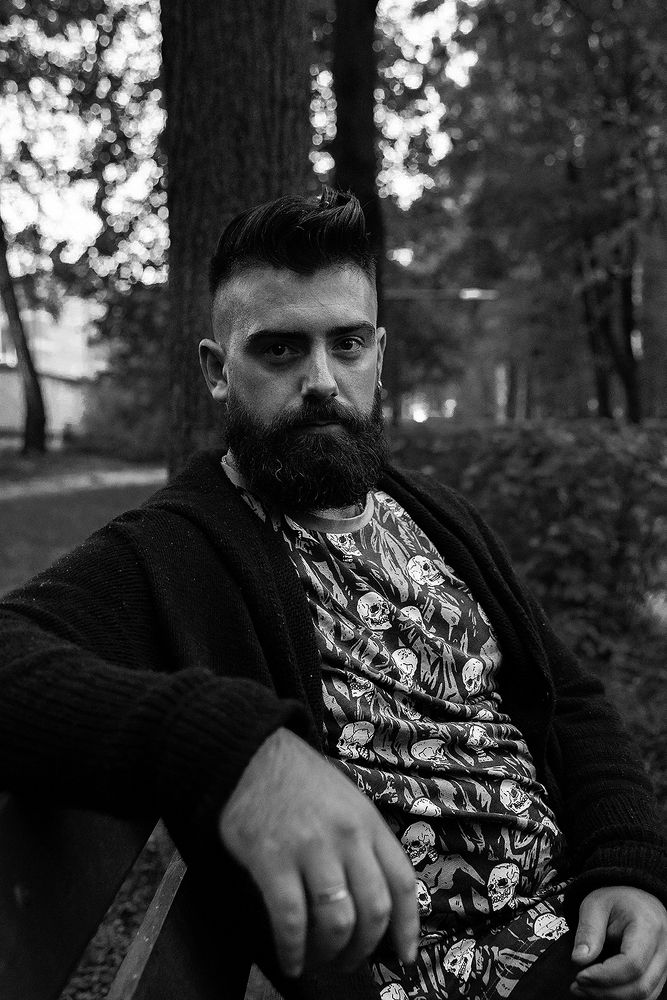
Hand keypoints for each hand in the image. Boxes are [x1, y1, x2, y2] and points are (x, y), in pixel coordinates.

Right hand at [218, 727, 417, 978]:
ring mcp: (310, 848)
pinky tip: (291, 959)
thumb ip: (364, 843)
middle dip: (365, 948)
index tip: (405, 955)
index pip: (402, 883)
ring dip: (331, 953)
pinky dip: (293, 950)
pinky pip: (291, 920)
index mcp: (369, 822)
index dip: (408, 927)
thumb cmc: (299, 781)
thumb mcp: (347, 801)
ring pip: (337, 921)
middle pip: (374, 909)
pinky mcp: (272, 859)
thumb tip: (376, 898)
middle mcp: (347, 836)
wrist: (251, 754)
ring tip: (321, 961)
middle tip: (351, 963)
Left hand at [571, 886, 666, 998]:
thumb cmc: (617, 900)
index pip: (632, 963)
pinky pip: (645, 996)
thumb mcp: (595, 905)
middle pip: (640, 986)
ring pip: (644, 996)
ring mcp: (666, 965)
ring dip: (612, 998)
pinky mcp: (661, 975)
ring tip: (585, 989)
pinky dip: (621, 997)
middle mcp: (664, 949)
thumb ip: (588, 931)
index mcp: (648, 926)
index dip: (605, 976)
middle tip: (577, 986)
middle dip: (605, 992)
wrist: (636, 900)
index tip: (580, 976)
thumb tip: (578, 960)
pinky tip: (600, 990)